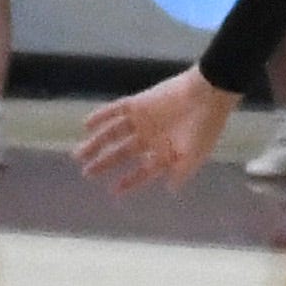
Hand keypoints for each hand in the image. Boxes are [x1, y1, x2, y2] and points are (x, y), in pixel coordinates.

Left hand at [70, 69, 236, 195]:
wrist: (207, 94)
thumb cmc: (205, 127)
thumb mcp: (196, 155)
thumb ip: (181, 172)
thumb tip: (171, 190)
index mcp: (165, 152)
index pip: (142, 171)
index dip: (129, 182)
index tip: (113, 191)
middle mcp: (150, 138)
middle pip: (121, 153)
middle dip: (104, 163)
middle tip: (86, 173)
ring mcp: (142, 120)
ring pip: (113, 133)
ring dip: (96, 142)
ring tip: (79, 154)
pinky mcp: (138, 103)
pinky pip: (115, 110)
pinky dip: (101, 116)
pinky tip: (87, 125)